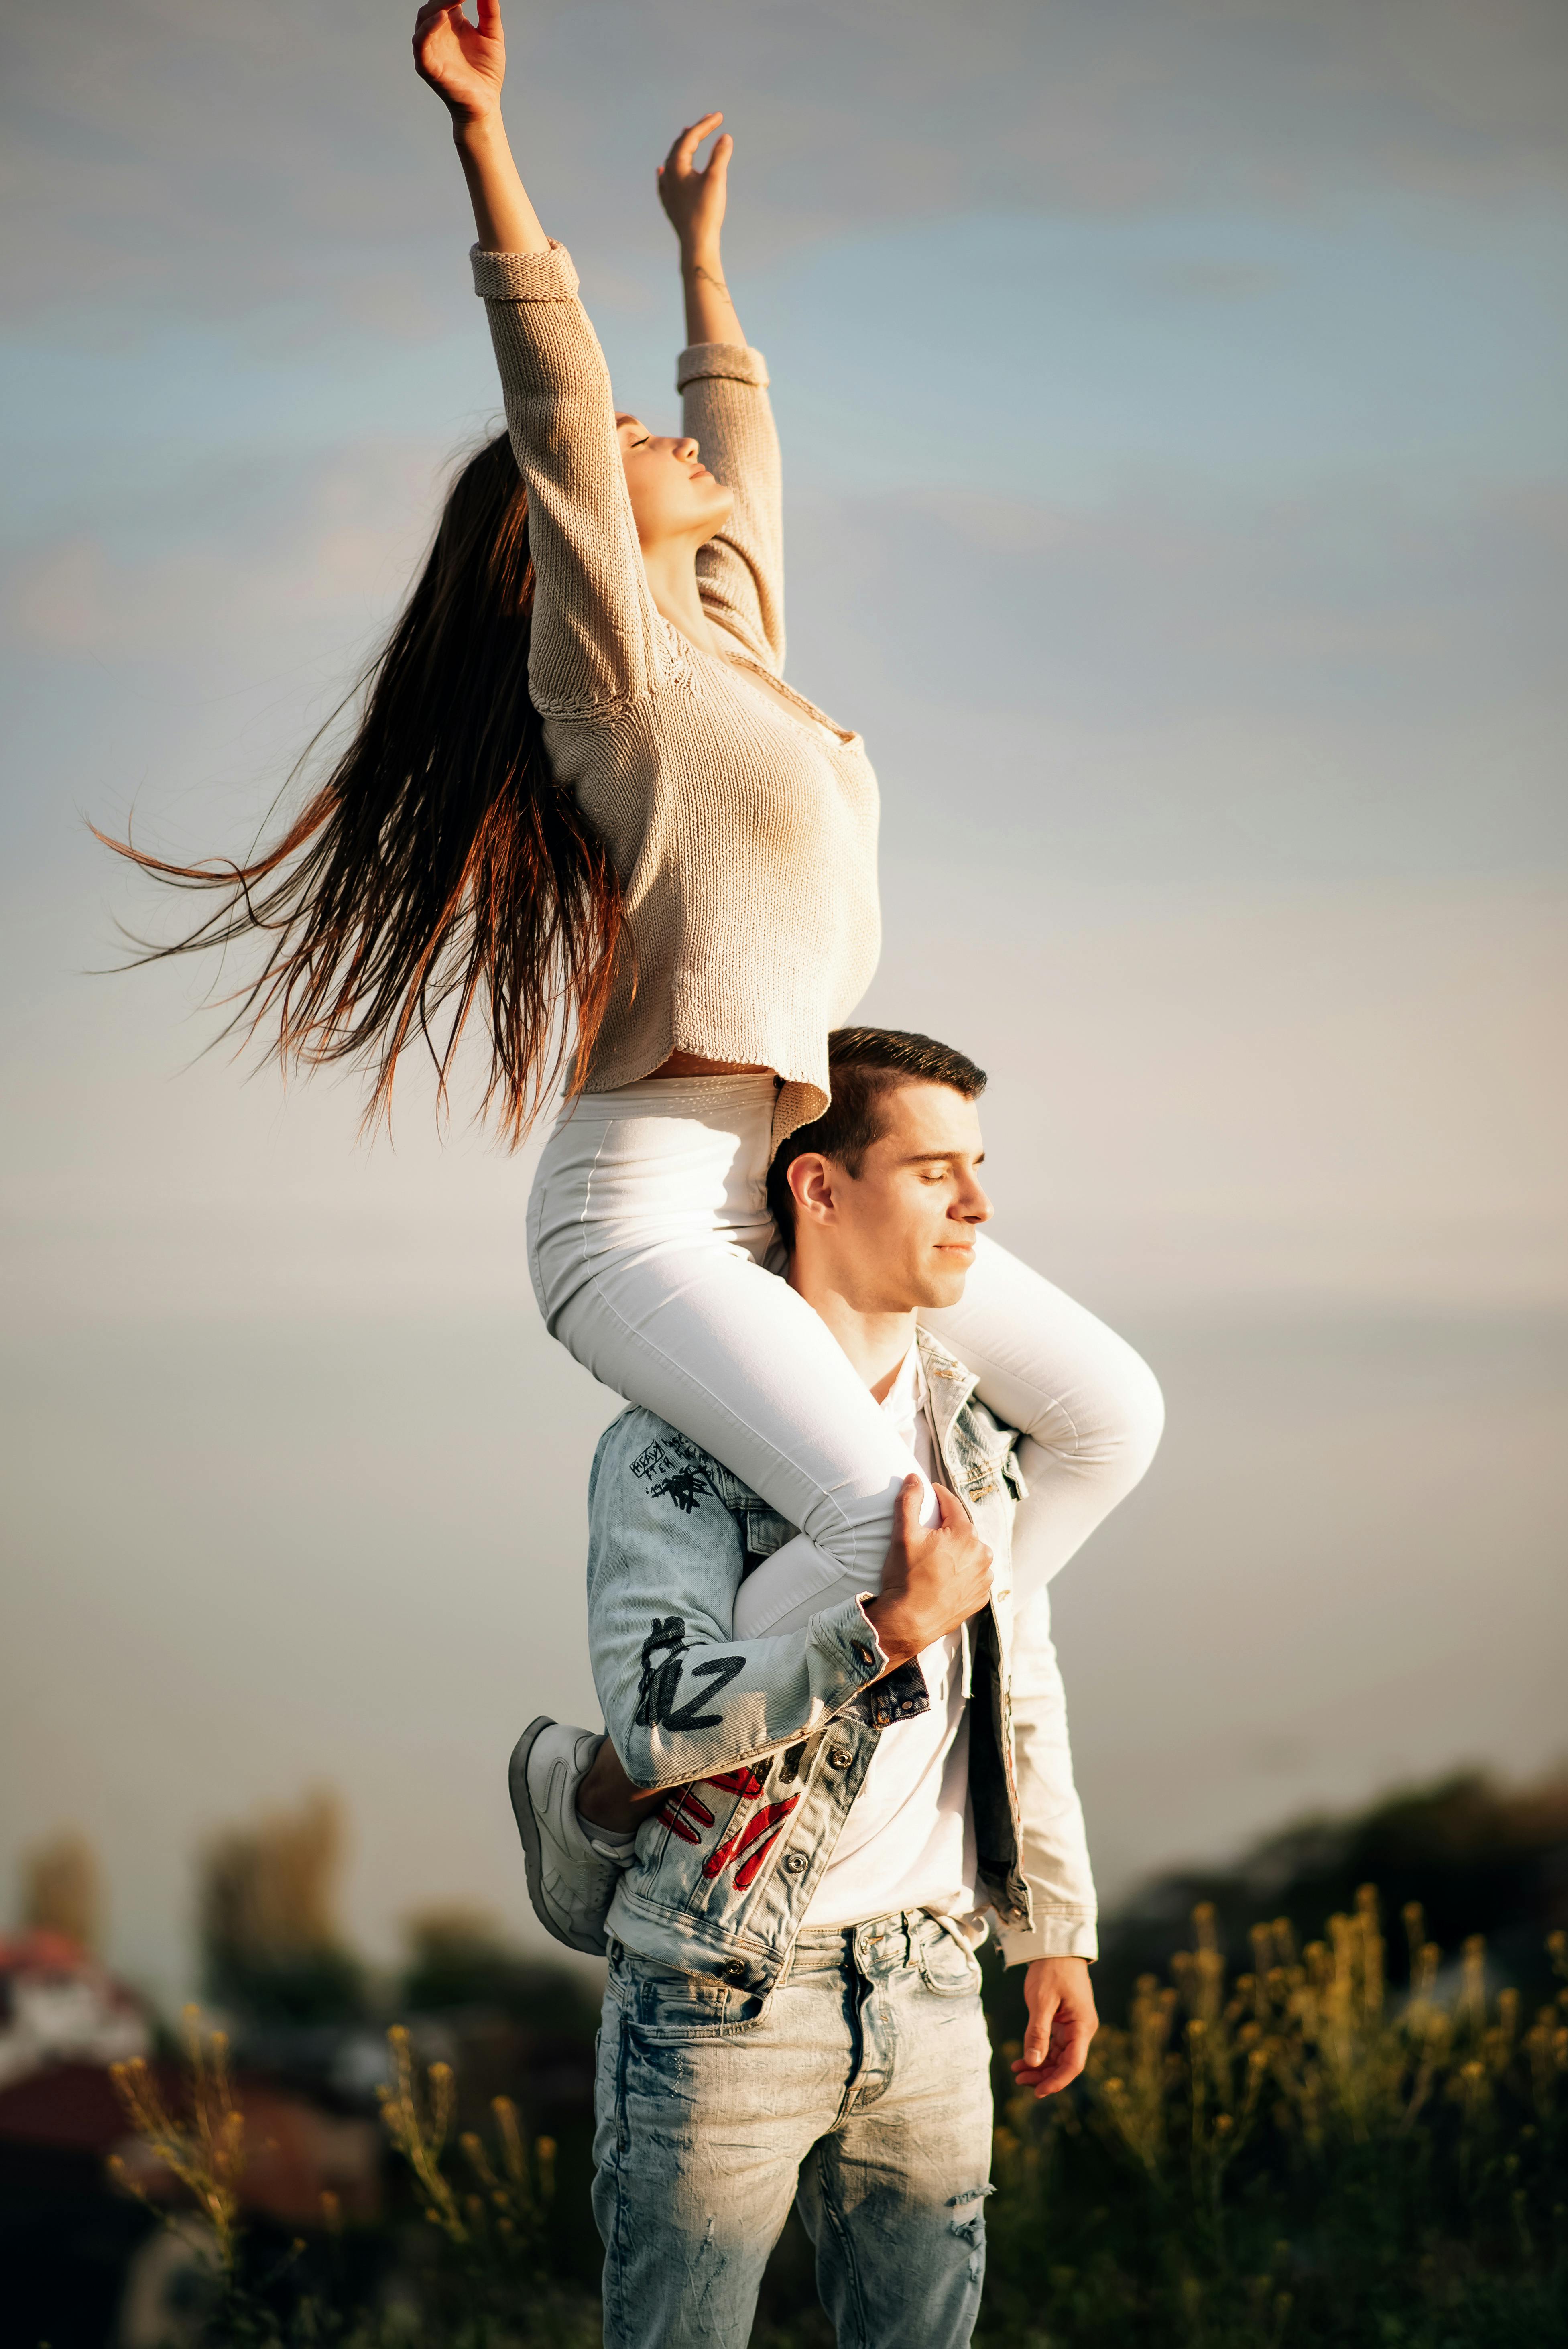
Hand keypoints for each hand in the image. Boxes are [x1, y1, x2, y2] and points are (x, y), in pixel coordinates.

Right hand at [414, 0, 504, 127]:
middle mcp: (437, 31)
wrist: (485, 104)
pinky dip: (428, 28)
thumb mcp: (493, 36)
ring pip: (424, 18)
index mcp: (451, 22)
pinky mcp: (426, 65)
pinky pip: (421, 42)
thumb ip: (489, 11)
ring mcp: (430, 47)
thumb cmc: (487, 73)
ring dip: (439, 4)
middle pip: (433, 3)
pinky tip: (442, 17)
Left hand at [658, 113, 732, 258]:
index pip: (691, 137)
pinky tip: (661, 171)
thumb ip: (720, 155)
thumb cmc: (706, 211)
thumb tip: (725, 137)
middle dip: (694, 132)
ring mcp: (667, 190)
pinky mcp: (669, 204)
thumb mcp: (716, 178)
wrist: (696, 243)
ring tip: (687, 137)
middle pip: (679, 146)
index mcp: (677, 165)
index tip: (719, 117)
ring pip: (672, 161)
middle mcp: (668, 175)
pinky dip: (667, 171)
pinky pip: (665, 181)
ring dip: (682, 147)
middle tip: (708, 122)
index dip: (706, 125)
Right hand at [865, 1477, 992, 1668]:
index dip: (939, 1496)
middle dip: (948, 1527)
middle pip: (963, 1530)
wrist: (909, 1622)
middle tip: (929, 1532)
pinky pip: (974, 1576)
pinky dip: (963, 1572)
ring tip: (938, 1556)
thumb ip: (909, 1501)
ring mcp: (984, 1577)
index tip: (931, 1492)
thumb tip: (914, 1477)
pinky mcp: (981, 1597)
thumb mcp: (903, 1534)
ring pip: (971, 1553)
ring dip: (958, 1551)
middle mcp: (982, 1554)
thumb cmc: (905, 1577)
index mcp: (965, 1534)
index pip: (952, 1505)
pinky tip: (946, 1576)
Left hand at [1011, 1957, 1097, 2098]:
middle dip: (1043, 2075)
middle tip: (1019, 2080)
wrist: (1056, 1947)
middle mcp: (1082, 2030)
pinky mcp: (1065, 2021)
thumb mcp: (1041, 2001)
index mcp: (1082, 2026)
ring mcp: (1074, 2026)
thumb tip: (1033, 2063)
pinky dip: (1040, 2052)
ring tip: (1017, 2071)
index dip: (1056, 2081)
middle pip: (1065, 2063)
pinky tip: (1023, 2058)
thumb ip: (1038, 2032)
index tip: (1037, 2092)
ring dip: (1040, 2066)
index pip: (1073, 2064)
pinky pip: (1054, 2044)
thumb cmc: (1051, 1970)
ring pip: (1059, 2056)